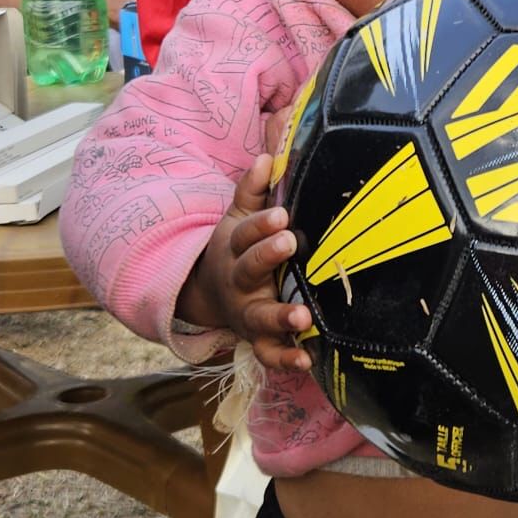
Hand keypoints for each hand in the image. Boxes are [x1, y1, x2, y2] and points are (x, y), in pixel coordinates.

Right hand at [185, 154, 313, 372]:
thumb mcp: (238, 218)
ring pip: (260, 316)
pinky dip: (285, 360)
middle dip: (267, 256)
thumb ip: (252, 190)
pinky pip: (269, 353)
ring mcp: (247, 313)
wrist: (211, 296)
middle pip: (249, 269)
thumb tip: (267, 157)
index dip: (261, 224)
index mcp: (235, 248)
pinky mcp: (258, 339)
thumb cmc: (237, 250)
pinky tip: (306, 360)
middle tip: (288, 242)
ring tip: (302, 317)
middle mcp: (239, 282)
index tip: (281, 214)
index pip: (245, 233)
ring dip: (279, 317)